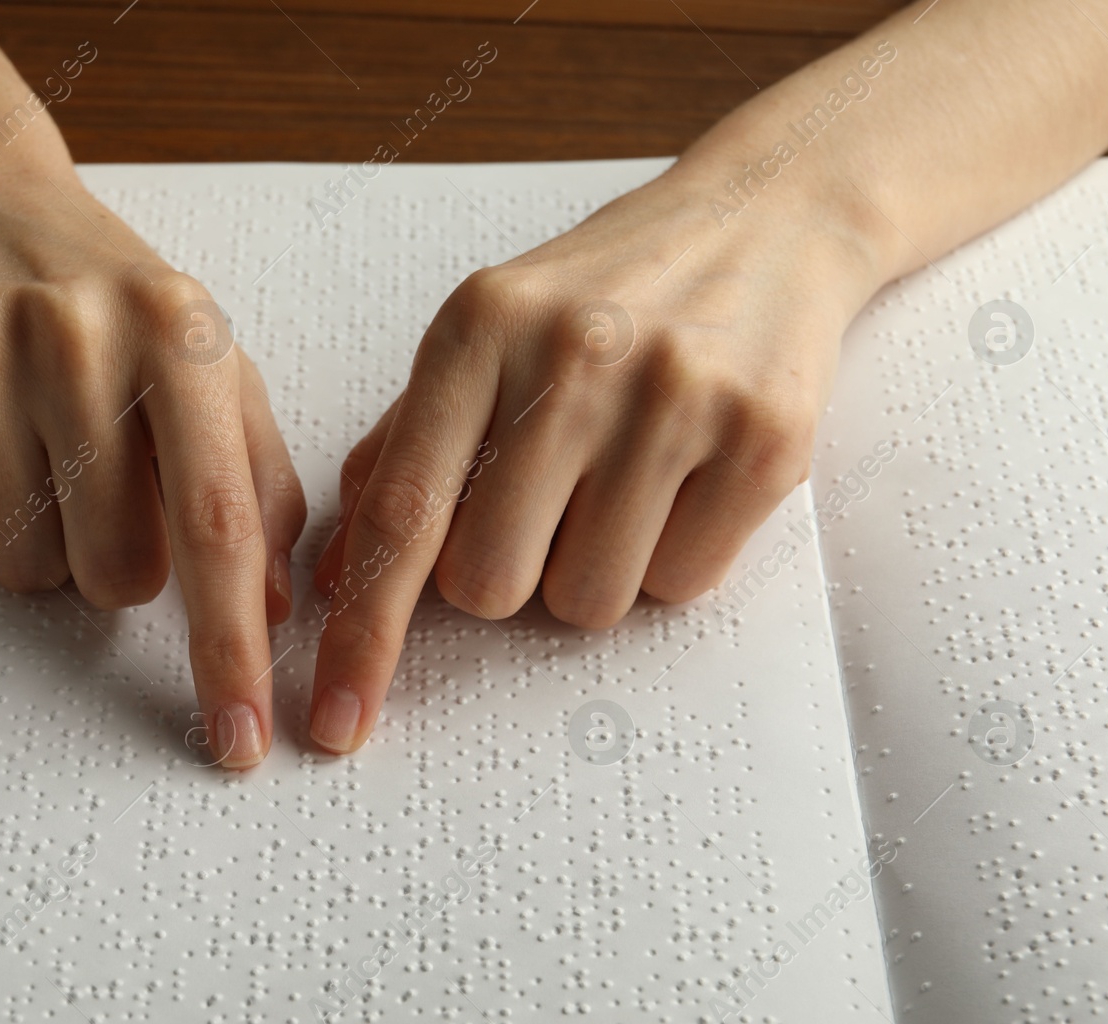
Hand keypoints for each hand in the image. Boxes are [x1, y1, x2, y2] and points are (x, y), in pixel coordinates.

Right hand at [0, 161, 303, 768]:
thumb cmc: (114, 303)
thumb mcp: (215, 365)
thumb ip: (258, 482)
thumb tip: (273, 608)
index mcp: (179, 337)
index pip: (216, 527)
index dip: (231, 649)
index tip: (241, 739)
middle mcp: (73, 338)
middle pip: (113, 571)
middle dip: (122, 564)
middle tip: (109, 489)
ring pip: (23, 570)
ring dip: (47, 544)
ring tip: (45, 453)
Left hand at [306, 169, 882, 754]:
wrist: (769, 218)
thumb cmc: (607, 294)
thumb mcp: (488, 338)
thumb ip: (406, 448)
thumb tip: (338, 572)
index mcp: (479, 329)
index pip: (402, 511)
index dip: (363, 630)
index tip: (337, 720)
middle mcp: (573, 357)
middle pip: (491, 585)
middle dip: (508, 575)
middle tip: (551, 503)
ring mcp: (676, 397)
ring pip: (589, 601)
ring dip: (595, 570)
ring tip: (627, 479)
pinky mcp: (767, 439)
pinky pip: (683, 585)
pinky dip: (674, 558)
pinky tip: (690, 478)